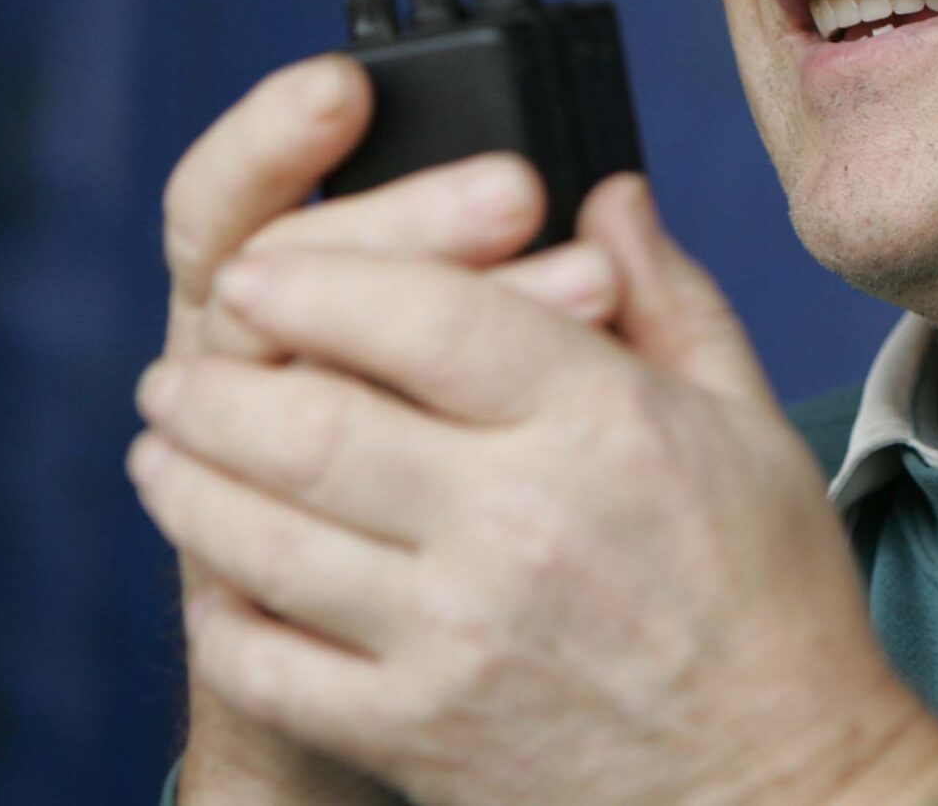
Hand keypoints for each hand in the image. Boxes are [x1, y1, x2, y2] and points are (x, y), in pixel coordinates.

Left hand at [131, 173, 937, 805]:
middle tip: (180, 367)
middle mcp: (515, 523)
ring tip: (163, 449)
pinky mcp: (414, 730)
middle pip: (310, 421)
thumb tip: (607, 190)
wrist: (774, 785)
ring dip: (187, 480)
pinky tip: (215, 571)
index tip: (256, 271)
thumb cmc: (769, 594)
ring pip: (262, 534)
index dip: (318, 280)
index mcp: (601, 426)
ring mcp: (453, 636)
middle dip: (215, 382)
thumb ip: (668, 295)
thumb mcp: (749, 422)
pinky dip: (219, 607)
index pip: (425, 317)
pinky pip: (268, 658)